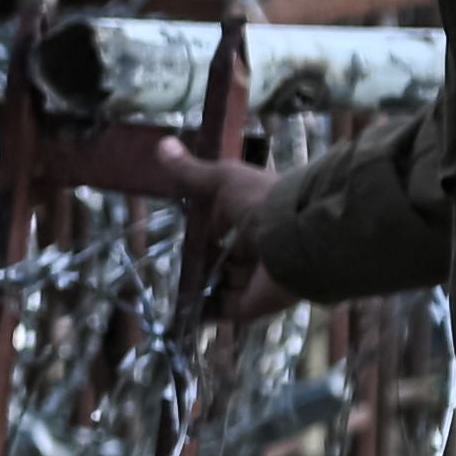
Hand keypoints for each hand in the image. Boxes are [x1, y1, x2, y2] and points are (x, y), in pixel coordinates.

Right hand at [76, 130, 289, 324]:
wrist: (293, 235)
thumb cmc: (261, 201)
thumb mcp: (223, 179)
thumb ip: (193, 171)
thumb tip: (162, 143)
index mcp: (254, 216)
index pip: (226, 226)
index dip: (207, 229)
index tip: (186, 233)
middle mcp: (258, 247)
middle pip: (225, 257)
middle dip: (205, 260)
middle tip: (179, 263)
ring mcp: (256, 278)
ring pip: (224, 283)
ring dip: (203, 286)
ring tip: (176, 288)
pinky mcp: (252, 304)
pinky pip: (225, 309)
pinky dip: (206, 311)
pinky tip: (184, 311)